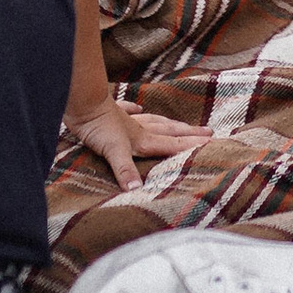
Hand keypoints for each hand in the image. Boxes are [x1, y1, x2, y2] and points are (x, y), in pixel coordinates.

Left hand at [71, 97, 208, 188]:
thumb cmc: (97, 127)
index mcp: (141, 139)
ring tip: (179, 123)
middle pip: (167, 131)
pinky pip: (127, 110)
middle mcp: (138, 128)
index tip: (210, 142)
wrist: (81, 102)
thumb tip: (137, 190)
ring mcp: (125, 120)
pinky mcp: (110, 113)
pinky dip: (134, 110)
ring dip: (167, 123)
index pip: (171, 143)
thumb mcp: (113, 152)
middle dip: (187, 132)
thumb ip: (125, 171)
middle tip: (206, 130)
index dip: (191, 144)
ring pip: (152, 121)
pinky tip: (138, 108)